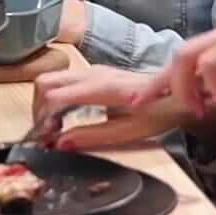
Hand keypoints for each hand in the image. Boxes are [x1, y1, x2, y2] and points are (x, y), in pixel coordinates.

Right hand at [31, 66, 184, 150]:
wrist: (179, 93)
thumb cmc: (159, 113)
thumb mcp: (130, 132)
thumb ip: (93, 137)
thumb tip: (59, 144)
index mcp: (104, 88)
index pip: (55, 96)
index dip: (42, 119)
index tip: (45, 139)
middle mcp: (93, 73)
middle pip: (44, 83)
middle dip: (37, 111)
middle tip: (45, 135)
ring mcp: (92, 70)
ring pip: (49, 80)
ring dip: (42, 104)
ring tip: (53, 129)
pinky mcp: (93, 73)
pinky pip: (61, 81)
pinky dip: (52, 99)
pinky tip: (62, 119)